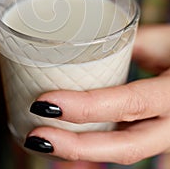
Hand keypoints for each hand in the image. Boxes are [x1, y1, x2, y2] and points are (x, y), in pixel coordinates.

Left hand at [24, 24, 169, 164]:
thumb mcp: (163, 40)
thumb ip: (129, 42)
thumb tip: (87, 44)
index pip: (131, 103)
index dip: (87, 108)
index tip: (44, 104)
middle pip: (127, 146)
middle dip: (78, 147)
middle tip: (36, 137)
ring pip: (127, 151)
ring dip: (84, 152)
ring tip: (46, 142)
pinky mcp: (161, 135)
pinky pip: (129, 145)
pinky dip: (99, 149)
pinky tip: (73, 146)